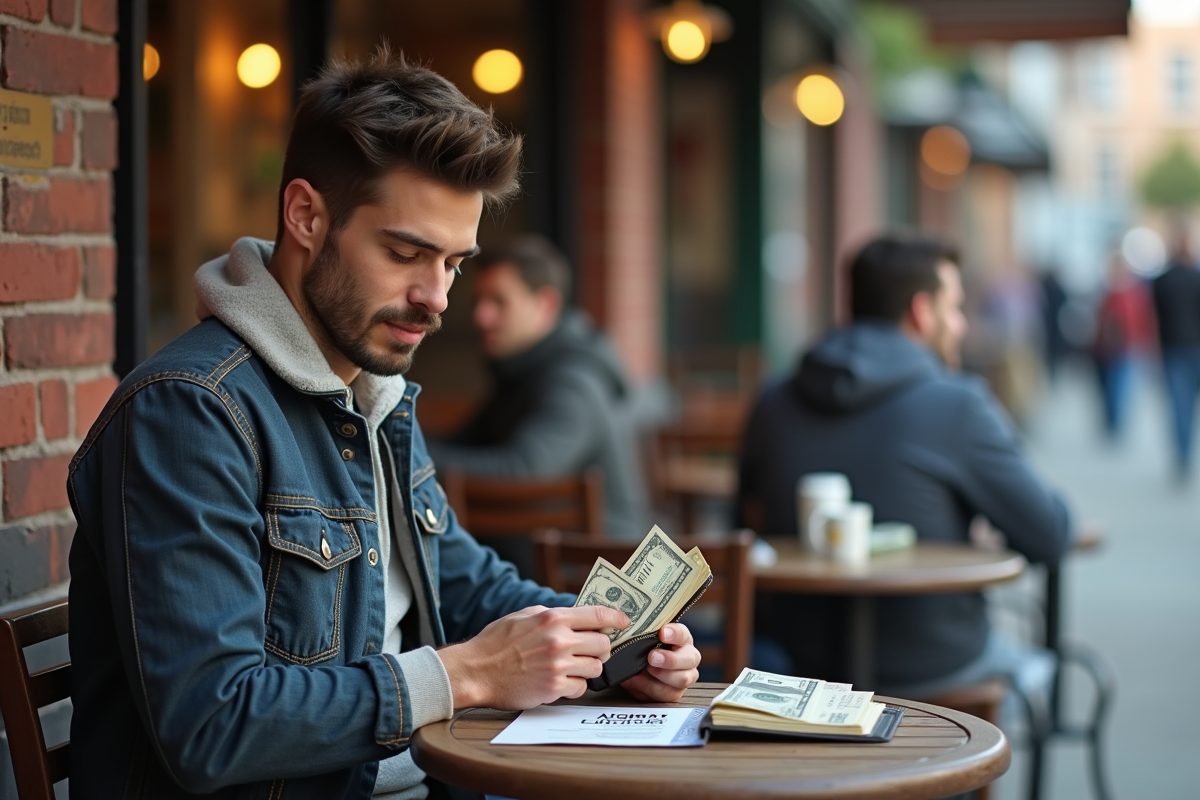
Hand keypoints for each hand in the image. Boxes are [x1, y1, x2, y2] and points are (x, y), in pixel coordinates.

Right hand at [437, 605, 629, 710]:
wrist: (475, 671)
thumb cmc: (496, 642)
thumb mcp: (524, 616)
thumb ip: (552, 615)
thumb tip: (576, 615)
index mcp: (552, 618)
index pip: (597, 614)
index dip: (616, 618)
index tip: (624, 622)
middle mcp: (559, 640)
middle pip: (604, 643)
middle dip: (601, 647)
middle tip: (591, 650)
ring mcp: (557, 666)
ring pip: (596, 667)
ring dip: (588, 668)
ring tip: (572, 668)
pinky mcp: (553, 688)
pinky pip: (581, 688)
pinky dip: (575, 686)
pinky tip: (561, 682)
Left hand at [620, 623, 700, 702]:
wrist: (636, 670)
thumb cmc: (643, 650)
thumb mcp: (643, 639)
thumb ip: (644, 634)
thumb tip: (628, 628)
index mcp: (682, 640)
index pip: (683, 633)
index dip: (674, 633)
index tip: (662, 633)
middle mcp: (688, 658)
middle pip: (689, 659)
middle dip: (670, 659)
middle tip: (652, 657)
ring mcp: (685, 677)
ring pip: (682, 679)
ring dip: (662, 675)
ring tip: (645, 670)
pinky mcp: (675, 694)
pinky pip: (667, 695)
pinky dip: (649, 688)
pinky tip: (637, 681)